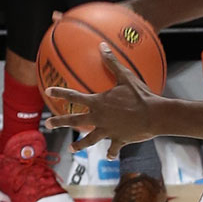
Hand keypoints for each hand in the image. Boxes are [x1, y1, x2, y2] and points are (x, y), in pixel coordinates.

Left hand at [45, 43, 162, 158]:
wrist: (154, 116)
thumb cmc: (141, 95)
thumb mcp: (126, 77)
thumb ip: (112, 63)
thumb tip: (102, 45)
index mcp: (98, 103)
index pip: (74, 96)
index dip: (60, 93)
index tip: (48, 91)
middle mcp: (99, 118)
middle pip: (74, 121)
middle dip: (59, 122)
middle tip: (48, 124)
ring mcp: (108, 131)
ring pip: (89, 139)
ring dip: (79, 145)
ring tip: (71, 149)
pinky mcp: (119, 140)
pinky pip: (113, 148)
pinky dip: (111, 152)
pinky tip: (109, 155)